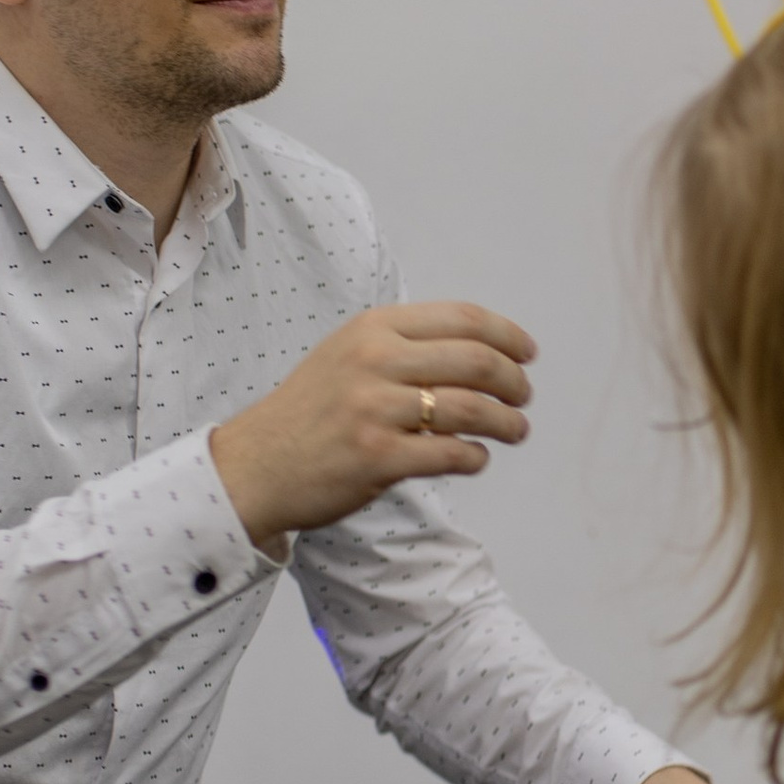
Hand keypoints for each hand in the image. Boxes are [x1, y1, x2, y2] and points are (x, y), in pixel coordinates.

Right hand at [210, 300, 535, 547]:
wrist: (255, 465)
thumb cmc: (310, 412)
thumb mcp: (348, 355)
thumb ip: (404, 346)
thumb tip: (482, 350)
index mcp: (373, 329)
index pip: (463, 318)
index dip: (507, 335)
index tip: (528, 354)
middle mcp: (375, 361)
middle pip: (477, 360)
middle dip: (514, 380)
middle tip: (523, 397)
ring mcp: (375, 410)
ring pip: (471, 408)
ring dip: (506, 422)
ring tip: (516, 431)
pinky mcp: (378, 457)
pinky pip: (452, 453)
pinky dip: (475, 457)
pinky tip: (476, 459)